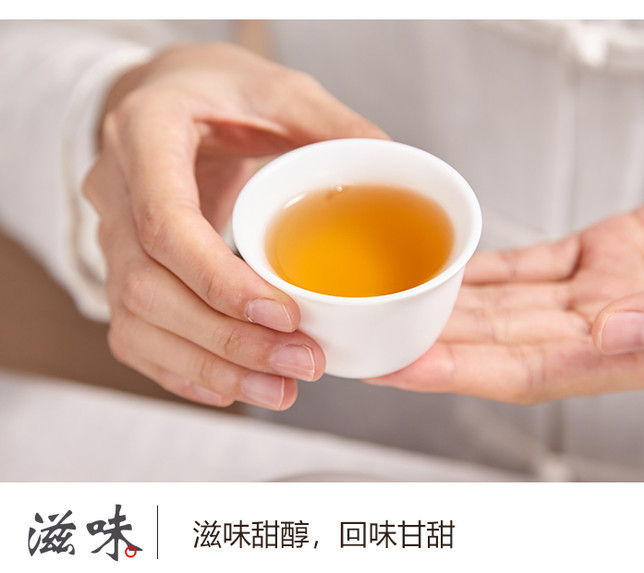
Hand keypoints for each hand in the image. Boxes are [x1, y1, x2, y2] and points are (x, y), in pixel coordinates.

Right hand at [83, 43, 385, 408]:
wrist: (165, 97)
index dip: (220, 280)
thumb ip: (329, 124)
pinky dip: (181, 368)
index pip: (168, 224)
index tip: (284, 314)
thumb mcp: (278, 88)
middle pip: (151, 289)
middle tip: (302, 364)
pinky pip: (135, 333)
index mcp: (145, 135)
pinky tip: (232, 387)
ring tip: (280, 391)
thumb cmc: (218, 89)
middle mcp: (116, 192)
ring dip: (211, 365)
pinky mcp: (122, 268)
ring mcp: (111, 236)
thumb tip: (388, 164)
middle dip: (228, 339)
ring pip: (139, 321)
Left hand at [368, 171, 643, 402]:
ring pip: (504, 305)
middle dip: (432, 345)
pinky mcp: (599, 254)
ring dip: (447, 308)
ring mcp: (597, 293)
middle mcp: (604, 332)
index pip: (526, 372)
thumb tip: (613, 329)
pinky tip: (448, 270)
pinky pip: (528, 266)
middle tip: (371, 342)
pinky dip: (485, 269)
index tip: (404, 366)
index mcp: (636, 354)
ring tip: (392, 308)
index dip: (461, 372)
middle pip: (498, 344)